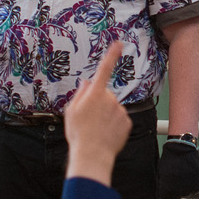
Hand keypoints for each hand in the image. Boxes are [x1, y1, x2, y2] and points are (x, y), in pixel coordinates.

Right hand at [63, 42, 132, 184]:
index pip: (104, 69)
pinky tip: (106, 133)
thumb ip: (80, 94)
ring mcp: (120, 110)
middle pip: (105, 95)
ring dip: (106, 115)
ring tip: (97, 129)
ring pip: (113, 108)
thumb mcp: (71, 111)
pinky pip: (120, 119)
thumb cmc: (79, 134)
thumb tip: (87, 84)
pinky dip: (114, 125)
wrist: (93, 155)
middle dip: (99, 103)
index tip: (119, 43)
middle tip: (89, 119)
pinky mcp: (127, 122)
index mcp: (95, 94)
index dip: (112, 55)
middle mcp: (110, 99)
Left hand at [158, 138, 198, 198]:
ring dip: (183, 188)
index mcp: (166, 189)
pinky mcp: (197, 185)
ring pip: (185, 194)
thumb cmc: (168, 160)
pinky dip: (191, 185)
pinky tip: (187, 176)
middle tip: (174, 181)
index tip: (167, 197)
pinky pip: (193, 190)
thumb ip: (161, 187)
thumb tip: (160, 196)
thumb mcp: (160, 174)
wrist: (182, 149)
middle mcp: (177, 191)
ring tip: (181, 176)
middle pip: (176, 198)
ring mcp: (188, 188)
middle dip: (174, 192)